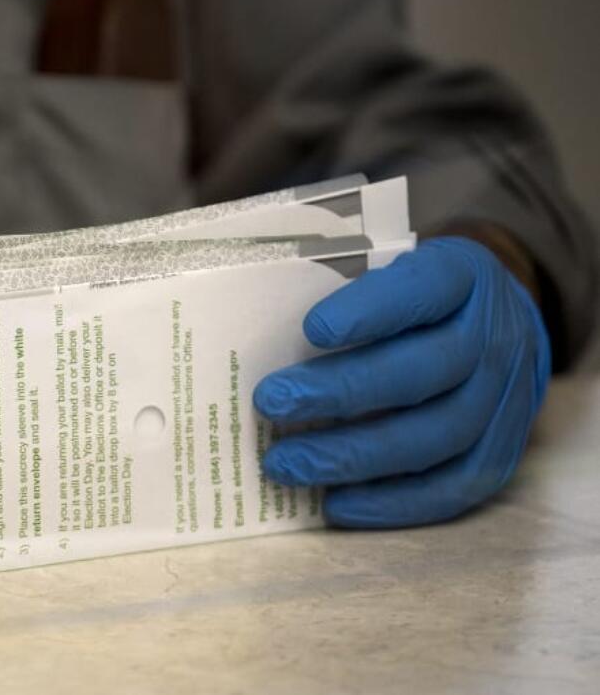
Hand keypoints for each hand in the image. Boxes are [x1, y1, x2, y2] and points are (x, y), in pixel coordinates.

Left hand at [255, 237, 550, 526]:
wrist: (504, 324)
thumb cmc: (421, 298)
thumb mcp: (396, 269)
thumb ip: (351, 294)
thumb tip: (268, 336)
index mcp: (462, 277)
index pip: (420, 290)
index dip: (368, 312)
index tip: (310, 330)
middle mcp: (494, 338)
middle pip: (421, 372)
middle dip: (340, 392)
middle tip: (272, 403)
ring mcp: (505, 400)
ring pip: (434, 436)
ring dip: (354, 456)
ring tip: (288, 462)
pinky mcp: (502, 451)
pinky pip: (453, 488)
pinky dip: (392, 502)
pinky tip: (336, 504)